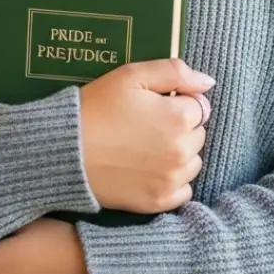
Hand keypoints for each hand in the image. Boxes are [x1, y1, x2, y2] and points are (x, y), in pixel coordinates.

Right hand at [80, 57, 213, 212]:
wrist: (65, 150)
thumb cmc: (97, 107)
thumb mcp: (132, 76)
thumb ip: (175, 72)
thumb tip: (208, 82)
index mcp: (180, 117)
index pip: (199, 106)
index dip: (177, 102)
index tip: (153, 105)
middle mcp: (182, 151)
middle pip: (198, 134)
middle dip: (180, 127)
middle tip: (146, 125)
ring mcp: (172, 179)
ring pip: (193, 161)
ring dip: (179, 153)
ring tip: (146, 146)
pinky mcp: (158, 201)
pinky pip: (183, 190)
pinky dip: (172, 179)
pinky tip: (149, 168)